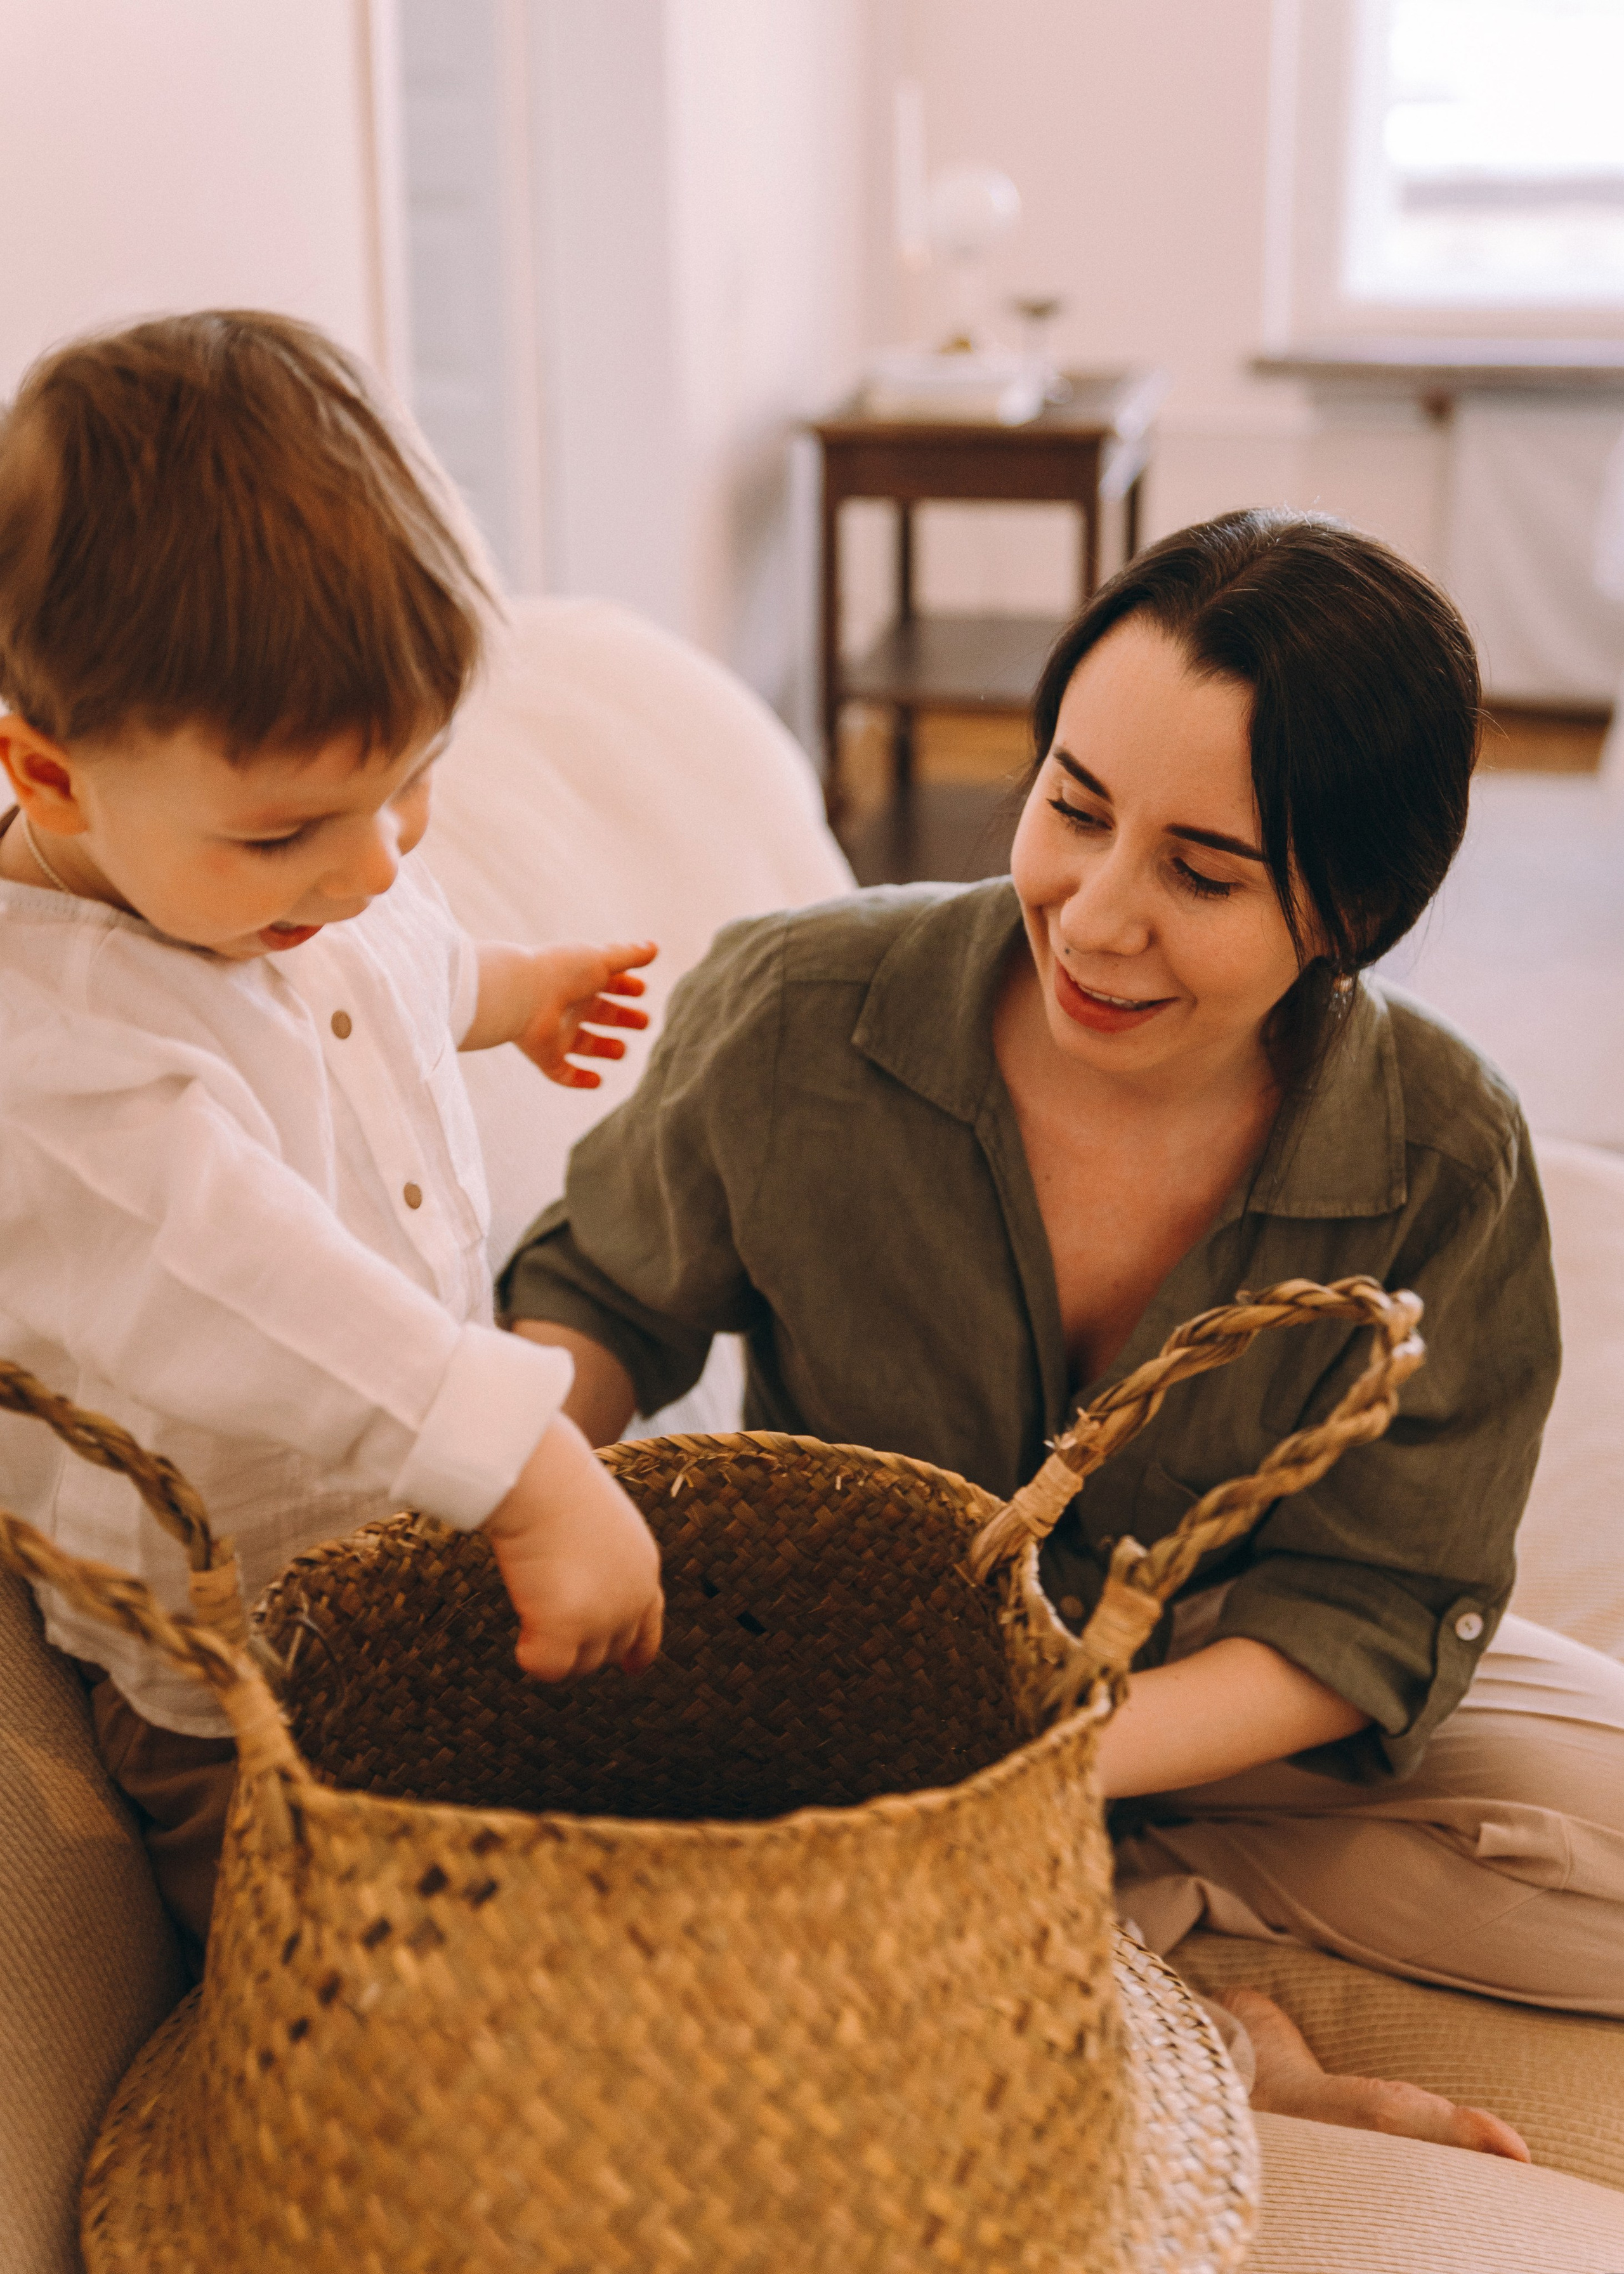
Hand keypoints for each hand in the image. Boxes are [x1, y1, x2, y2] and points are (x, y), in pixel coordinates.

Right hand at [482, 1414, 663, 1679]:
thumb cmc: (558, 1488)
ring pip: (577, 1665)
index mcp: (643, 1571)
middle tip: (549, 1621)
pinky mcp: (567, 1629)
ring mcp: (603, 1618)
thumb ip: (597, 1565)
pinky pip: (545, 1667)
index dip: (639, 1650)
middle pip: (608, 1653)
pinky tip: (521, 1627)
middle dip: (580, 1647)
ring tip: (532, 1604)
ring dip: (553, 1647)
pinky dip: (529, 1655)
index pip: (649, 1626)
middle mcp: (632, 1600)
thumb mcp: (595, 1528)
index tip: (633, 1668)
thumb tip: (571, 1595)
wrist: (544, 1480)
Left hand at [514, 940, 656, 1088]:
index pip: (606, 983)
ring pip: (583, 1044)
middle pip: (599, 1014)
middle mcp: (568, 1006)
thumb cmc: (563, 972)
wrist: (523, 995)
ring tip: (622, 1050)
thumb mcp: (602, 960)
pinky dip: (579, 1080)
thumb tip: (654, 948)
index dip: (626, 986)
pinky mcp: (546, 1056)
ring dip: (604, 1048)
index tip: (642, 989)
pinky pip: (562, 1073)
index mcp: (579, 980)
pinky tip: (598, 1081)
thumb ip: (629, 955)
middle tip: (645, 1022)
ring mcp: (556, 1032)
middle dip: (623, 1017)